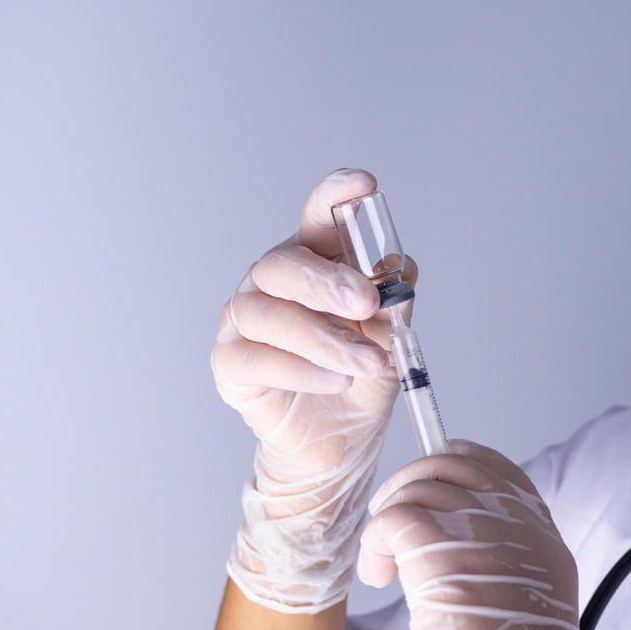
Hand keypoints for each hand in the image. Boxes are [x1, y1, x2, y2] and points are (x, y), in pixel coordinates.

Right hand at [212, 167, 416, 611]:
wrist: (339, 445)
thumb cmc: (361, 378)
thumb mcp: (391, 340)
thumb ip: (393, 305)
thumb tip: (399, 271)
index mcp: (316, 262)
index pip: (319, 219)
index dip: (335, 195)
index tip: (364, 184)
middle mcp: (273, 281)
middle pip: (285, 264)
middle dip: (329, 281)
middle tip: (368, 301)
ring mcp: (245, 319)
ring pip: (272, 314)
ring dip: (326, 338)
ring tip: (370, 362)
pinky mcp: (230, 362)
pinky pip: (257, 357)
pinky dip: (301, 369)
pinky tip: (337, 379)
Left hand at [360, 439, 630, 629]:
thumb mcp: (535, 609)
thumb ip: (511, 566)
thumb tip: (464, 544)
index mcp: (544, 540)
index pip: (498, 469)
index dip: (455, 471)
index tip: (426, 494)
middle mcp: (520, 527)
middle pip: (458, 462)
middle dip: (415, 484)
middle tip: (393, 528)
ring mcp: (485, 536)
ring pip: (422, 484)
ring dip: (390, 518)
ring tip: (386, 565)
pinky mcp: (444, 554)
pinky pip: (394, 516)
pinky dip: (375, 541)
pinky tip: (381, 576)